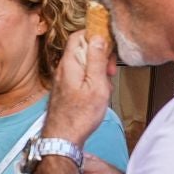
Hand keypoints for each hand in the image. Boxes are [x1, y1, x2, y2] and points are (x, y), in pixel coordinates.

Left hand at [45, 24, 114, 147]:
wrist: (63, 138)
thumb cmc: (79, 116)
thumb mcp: (96, 85)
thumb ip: (96, 59)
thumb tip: (98, 36)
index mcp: (70, 63)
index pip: (80, 35)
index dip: (97, 36)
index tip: (110, 48)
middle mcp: (64, 68)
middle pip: (84, 48)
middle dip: (101, 56)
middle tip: (110, 71)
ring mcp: (64, 78)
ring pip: (85, 63)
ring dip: (98, 71)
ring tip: (104, 86)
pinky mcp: (66, 88)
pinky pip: (82, 76)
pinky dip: (93, 81)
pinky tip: (98, 94)